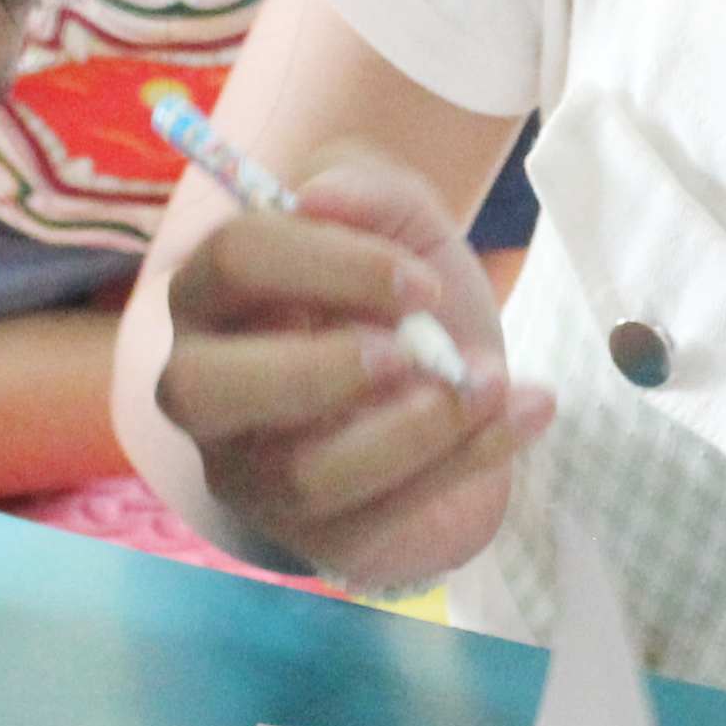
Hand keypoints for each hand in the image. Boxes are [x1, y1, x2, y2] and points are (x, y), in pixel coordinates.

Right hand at [149, 148, 551, 592]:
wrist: (458, 385)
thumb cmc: (405, 299)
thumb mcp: (402, 225)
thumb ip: (368, 191)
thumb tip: (319, 197)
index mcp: (214, 294)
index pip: (234, 263)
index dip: (331, 264)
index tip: (422, 280)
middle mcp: (206, 389)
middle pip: (201, 389)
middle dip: (318, 370)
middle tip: (412, 353)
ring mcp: (252, 472)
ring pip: (301, 474)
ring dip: (415, 429)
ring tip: (492, 382)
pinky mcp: (319, 534)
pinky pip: (380, 518)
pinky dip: (465, 461)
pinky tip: (524, 411)